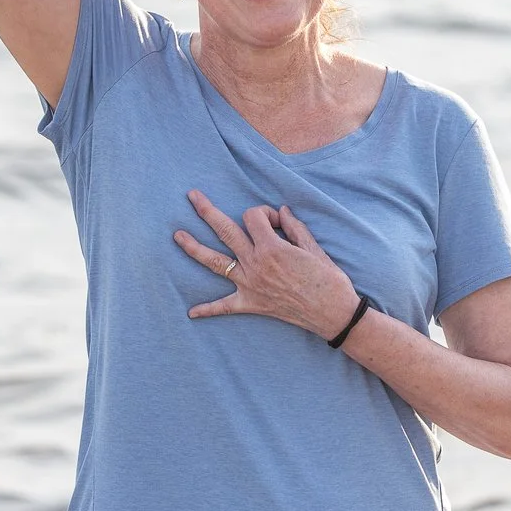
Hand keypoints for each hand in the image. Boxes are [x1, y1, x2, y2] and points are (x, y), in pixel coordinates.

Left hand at [175, 190, 359, 336]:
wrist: (332, 313)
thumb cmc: (328, 280)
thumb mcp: (314, 247)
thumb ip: (294, 227)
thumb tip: (281, 211)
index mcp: (271, 247)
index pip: (253, 217)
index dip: (263, 213)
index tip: (277, 221)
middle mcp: (255, 264)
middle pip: (225, 231)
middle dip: (207, 211)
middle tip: (192, 197)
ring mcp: (250, 285)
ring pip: (215, 262)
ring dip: (194, 248)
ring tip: (177, 236)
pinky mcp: (252, 304)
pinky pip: (224, 306)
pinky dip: (208, 309)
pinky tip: (192, 312)